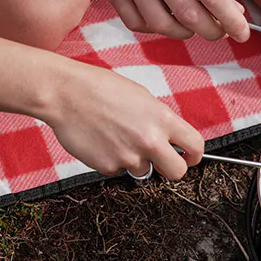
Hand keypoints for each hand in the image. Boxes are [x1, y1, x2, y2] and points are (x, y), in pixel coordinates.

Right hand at [41, 60, 204, 178]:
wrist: (65, 93)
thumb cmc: (101, 88)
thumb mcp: (142, 97)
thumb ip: (159, 120)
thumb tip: (169, 137)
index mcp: (163, 119)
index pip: (195, 145)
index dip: (195, 156)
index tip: (190, 158)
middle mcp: (151, 141)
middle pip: (177, 172)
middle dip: (172, 169)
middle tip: (162, 161)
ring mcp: (129, 157)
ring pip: (143, 171)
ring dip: (135, 161)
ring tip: (117, 138)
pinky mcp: (108, 167)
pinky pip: (118, 170)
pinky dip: (112, 160)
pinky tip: (101, 141)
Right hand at [98, 0, 249, 42]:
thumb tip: (233, 12)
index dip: (229, 19)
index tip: (242, 33)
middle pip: (187, 14)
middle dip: (212, 30)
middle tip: (221, 30)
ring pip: (162, 24)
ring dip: (185, 32)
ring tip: (195, 24)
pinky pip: (136, 22)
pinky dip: (156, 27)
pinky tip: (168, 17)